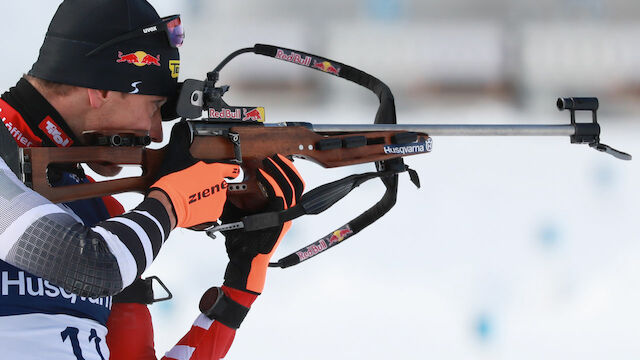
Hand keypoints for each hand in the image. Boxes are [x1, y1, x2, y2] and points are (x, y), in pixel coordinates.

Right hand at [150, 121, 239, 228]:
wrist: (167, 204)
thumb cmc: (172, 181)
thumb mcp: (177, 155)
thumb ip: (182, 139)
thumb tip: (182, 126)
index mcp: (215, 170)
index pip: (233, 169)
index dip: (231, 170)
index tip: (230, 171)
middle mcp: (220, 184)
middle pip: (221, 183)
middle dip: (211, 184)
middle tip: (197, 186)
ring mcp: (218, 201)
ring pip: (216, 198)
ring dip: (208, 197)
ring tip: (192, 196)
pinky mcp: (214, 214)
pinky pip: (212, 211)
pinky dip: (205, 209)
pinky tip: (194, 206)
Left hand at [222, 154, 303, 293]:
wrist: (242, 262)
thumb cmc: (241, 243)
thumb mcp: (238, 215)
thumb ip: (237, 200)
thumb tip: (226, 183)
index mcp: (281, 213)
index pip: (293, 187)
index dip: (287, 171)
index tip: (275, 159)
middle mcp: (287, 215)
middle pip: (297, 184)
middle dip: (287, 167)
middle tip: (274, 156)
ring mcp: (285, 218)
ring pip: (291, 187)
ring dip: (280, 170)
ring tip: (267, 161)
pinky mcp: (279, 221)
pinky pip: (280, 196)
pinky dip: (272, 182)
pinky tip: (261, 174)